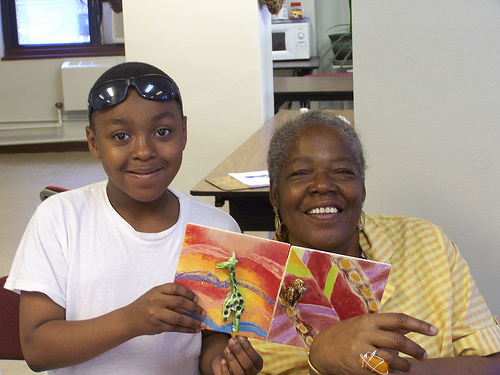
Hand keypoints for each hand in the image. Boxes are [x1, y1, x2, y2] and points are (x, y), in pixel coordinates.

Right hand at [123, 282, 205, 336]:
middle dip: (194, 308)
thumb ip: (169, 295)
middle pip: (180, 302)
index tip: (197, 299)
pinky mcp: (157, 326)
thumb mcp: (154, 294)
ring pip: (179, 318)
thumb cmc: (145, 305)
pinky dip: (186, 329)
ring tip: (202, 324)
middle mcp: (157, 301)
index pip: (176, 288)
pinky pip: (175, 328)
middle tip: (203, 313)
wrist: (129, 319)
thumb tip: (191, 300)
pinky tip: (194, 330)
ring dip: (193, 322)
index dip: (188, 293)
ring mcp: (157, 314)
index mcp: (157, 290)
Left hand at [213, 336, 262, 374]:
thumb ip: (242, 341)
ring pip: (239, 372)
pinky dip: (225, 369)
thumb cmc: (235, 353)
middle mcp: (252, 373)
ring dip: (232, 359)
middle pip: (247, 365)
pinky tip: (222, 360)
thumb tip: (242, 331)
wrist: (225, 363)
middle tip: (231, 341)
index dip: (248, 348)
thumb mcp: (240, 347)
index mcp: (257, 364)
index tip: (240, 338)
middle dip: (239, 352)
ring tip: (226, 349)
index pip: (255, 358)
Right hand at [308, 313, 437, 374]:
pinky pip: (381, 373)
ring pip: (392, 359)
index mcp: (368, 320)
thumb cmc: (345, 335)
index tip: (434, 331)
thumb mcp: (363, 324)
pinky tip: (394, 374)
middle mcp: (365, 333)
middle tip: (424, 356)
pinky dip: (391, 374)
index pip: (398, 319)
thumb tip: (409, 326)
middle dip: (415, 349)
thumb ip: (385, 326)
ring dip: (405, 365)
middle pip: (397, 340)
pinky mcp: (358, 368)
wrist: (321, 351)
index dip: (419, 324)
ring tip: (409, 368)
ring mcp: (361, 351)